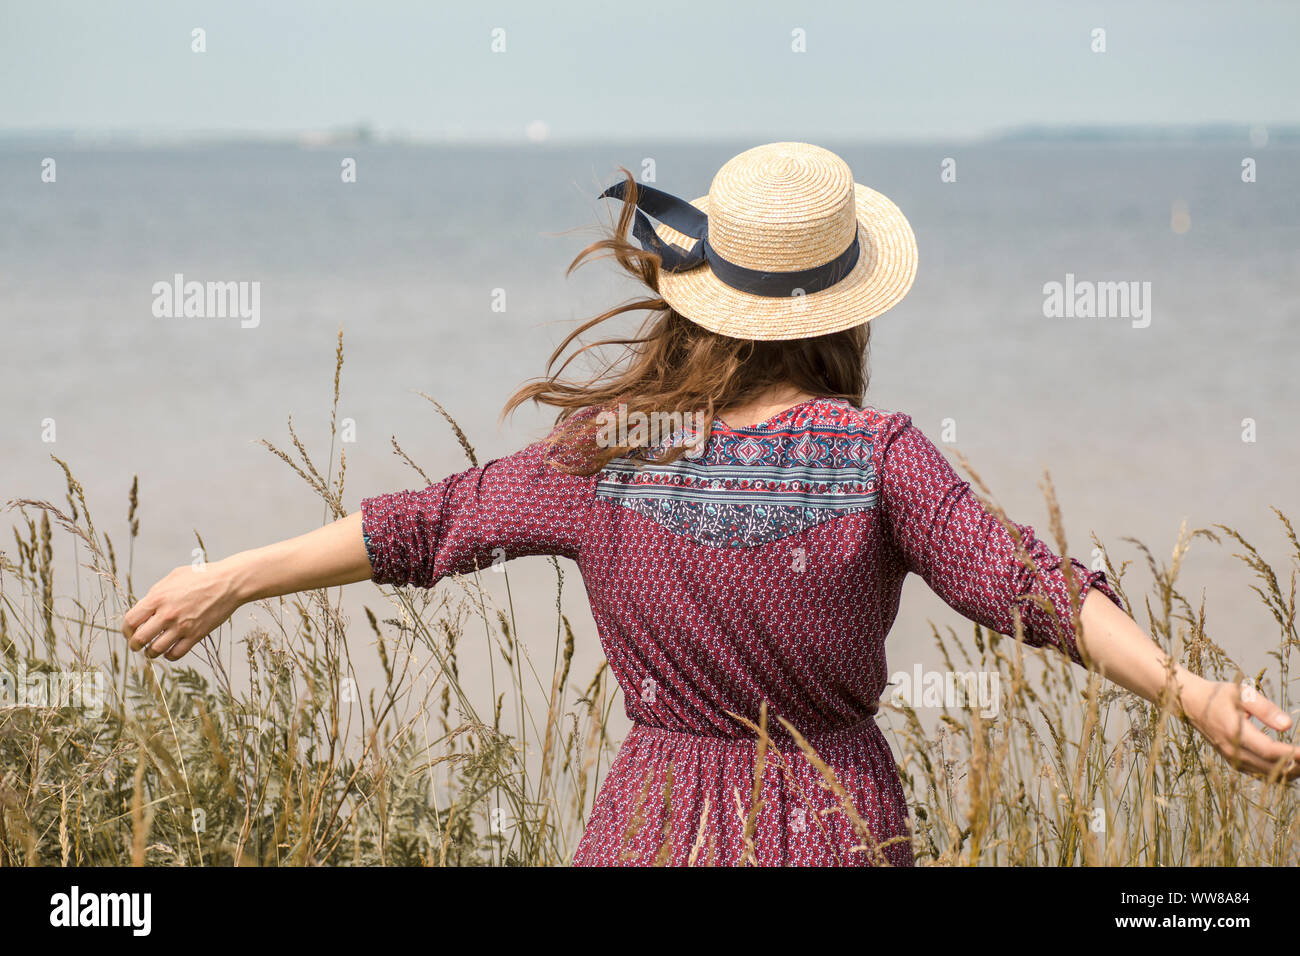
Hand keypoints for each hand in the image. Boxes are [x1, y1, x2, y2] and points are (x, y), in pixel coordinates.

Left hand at [121, 560, 242, 660]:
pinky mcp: (196, 635)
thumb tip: (143, 608)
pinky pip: (176, 654)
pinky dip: (169, 656)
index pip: (130, 621)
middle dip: (134, 645)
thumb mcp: (173, 577)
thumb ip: (156, 593)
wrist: (229, 582)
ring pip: (156, 650)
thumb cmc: (202, 576)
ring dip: (150, 653)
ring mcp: (182, 626)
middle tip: (137, 645)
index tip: (130, 632)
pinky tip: (169, 650)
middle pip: (139, 639)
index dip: (126, 630)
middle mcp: (167, 614)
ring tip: (152, 650)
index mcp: (158, 598)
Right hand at [1179, 677, 1299, 780]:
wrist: (1190, 703)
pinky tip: (1288, 768)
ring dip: (1286, 772)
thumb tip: (1287, 725)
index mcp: (1234, 731)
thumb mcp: (1241, 693)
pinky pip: (1256, 773)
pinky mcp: (1231, 760)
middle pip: (1268, 766)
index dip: (1290, 754)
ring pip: (1264, 773)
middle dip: (1294, 765)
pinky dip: (1274, 773)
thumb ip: (1265, 709)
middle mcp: (1231, 749)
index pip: (1268, 750)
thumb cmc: (1217, 695)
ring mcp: (1230, 757)